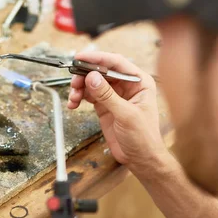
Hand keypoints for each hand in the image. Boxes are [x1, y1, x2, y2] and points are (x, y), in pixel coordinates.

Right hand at [67, 51, 166, 177]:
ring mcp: (114, 96)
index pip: (116, 63)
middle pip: (101, 71)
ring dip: (80, 87)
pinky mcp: (105, 106)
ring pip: (92, 83)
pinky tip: (73, 104)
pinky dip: (79, 98)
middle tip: (74, 82)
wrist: (141, 159)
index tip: (80, 58)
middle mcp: (126, 86)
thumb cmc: (143, 137)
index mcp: (139, 82)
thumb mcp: (126, 115)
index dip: (98, 59)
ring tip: (73, 97)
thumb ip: (107, 95)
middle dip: (85, 75)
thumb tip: (92, 77)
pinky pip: (89, 96)